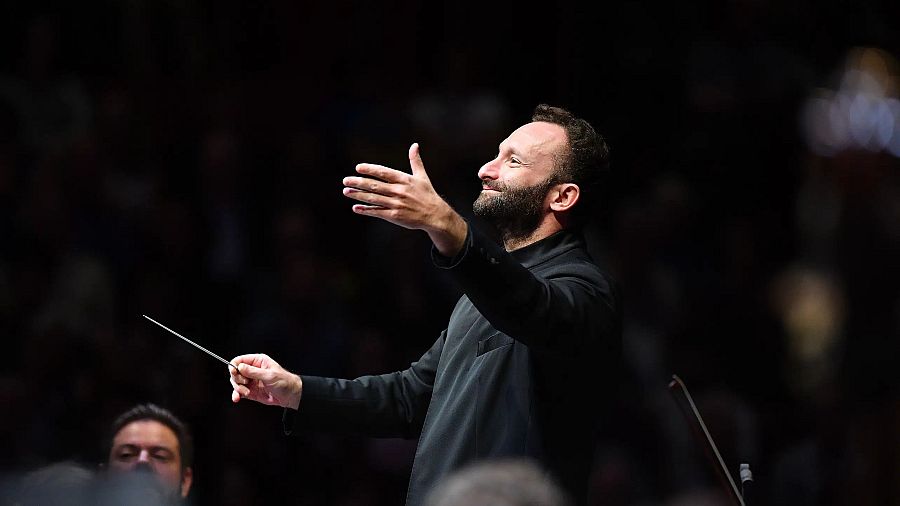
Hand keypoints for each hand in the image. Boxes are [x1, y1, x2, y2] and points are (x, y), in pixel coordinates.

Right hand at [229, 353, 301, 409]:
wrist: (290, 395)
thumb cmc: (284, 382)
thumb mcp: (269, 375)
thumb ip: (253, 372)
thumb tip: (240, 367)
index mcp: (258, 361)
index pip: (240, 360)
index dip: (234, 366)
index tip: (235, 372)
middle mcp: (252, 370)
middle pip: (235, 372)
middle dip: (237, 379)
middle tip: (246, 383)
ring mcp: (251, 381)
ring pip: (236, 382)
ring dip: (238, 388)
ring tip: (247, 392)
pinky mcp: (250, 391)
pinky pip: (239, 392)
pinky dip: (236, 395)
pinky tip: (237, 398)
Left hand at [342, 143, 466, 255]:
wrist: (436, 215)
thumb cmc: (428, 195)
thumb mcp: (422, 177)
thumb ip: (415, 161)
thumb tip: (415, 145)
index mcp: (404, 180)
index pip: (384, 172)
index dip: (370, 169)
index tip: (358, 167)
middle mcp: (399, 191)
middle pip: (375, 185)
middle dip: (358, 182)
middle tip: (345, 180)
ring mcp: (396, 204)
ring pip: (373, 198)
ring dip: (358, 195)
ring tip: (346, 192)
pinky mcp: (395, 215)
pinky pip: (377, 212)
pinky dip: (366, 210)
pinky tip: (356, 208)